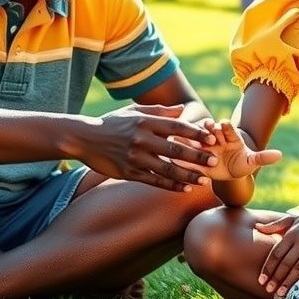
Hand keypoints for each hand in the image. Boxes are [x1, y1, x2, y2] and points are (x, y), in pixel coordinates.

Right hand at [82, 103, 217, 190]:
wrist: (84, 138)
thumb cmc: (113, 123)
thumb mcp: (134, 111)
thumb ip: (160, 111)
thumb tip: (183, 110)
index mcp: (145, 122)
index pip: (176, 127)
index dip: (195, 134)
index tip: (212, 139)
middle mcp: (141, 139)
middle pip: (175, 150)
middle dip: (197, 157)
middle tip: (214, 162)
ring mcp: (135, 158)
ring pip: (167, 169)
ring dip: (188, 175)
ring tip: (204, 180)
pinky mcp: (129, 172)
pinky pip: (154, 180)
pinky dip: (171, 185)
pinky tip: (184, 188)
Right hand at [171, 119, 281, 180]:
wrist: (229, 173)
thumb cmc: (242, 165)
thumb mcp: (252, 162)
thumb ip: (263, 158)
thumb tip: (279, 155)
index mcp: (231, 137)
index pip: (228, 129)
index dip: (225, 126)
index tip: (223, 123)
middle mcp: (216, 139)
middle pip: (212, 131)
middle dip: (209, 129)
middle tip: (206, 128)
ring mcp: (205, 147)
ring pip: (199, 140)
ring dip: (195, 140)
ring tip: (191, 142)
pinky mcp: (196, 157)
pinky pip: (190, 154)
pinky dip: (185, 154)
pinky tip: (177, 155)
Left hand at [255, 210, 298, 296]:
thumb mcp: (292, 220)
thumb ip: (274, 225)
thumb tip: (257, 226)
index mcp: (291, 235)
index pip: (276, 254)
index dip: (268, 268)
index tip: (261, 280)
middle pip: (286, 263)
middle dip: (276, 278)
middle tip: (269, 290)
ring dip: (290, 281)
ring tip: (282, 293)